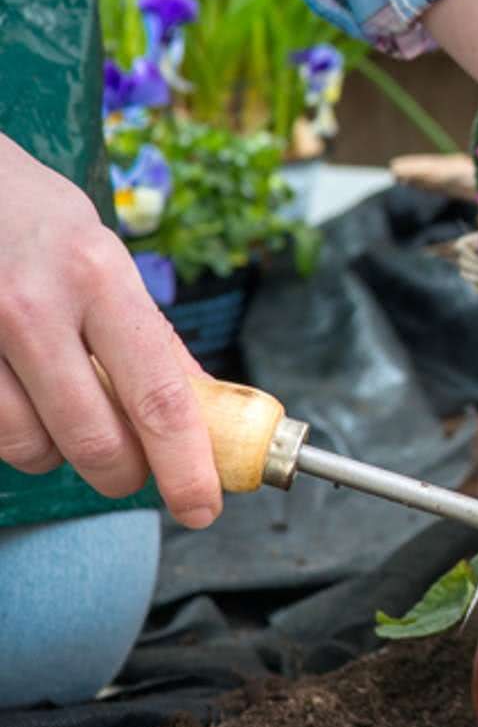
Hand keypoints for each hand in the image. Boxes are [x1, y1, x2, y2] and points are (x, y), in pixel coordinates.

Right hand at [0, 136, 219, 527]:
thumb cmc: (33, 219)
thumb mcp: (103, 257)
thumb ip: (148, 334)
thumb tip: (208, 408)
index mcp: (99, 277)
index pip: (158, 395)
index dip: (186, 465)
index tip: (204, 507)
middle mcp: (33, 307)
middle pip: (93, 438)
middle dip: (123, 473)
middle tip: (132, 471)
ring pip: (29, 447)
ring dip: (57, 452)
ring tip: (62, 408)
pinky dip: (11, 432)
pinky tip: (18, 394)